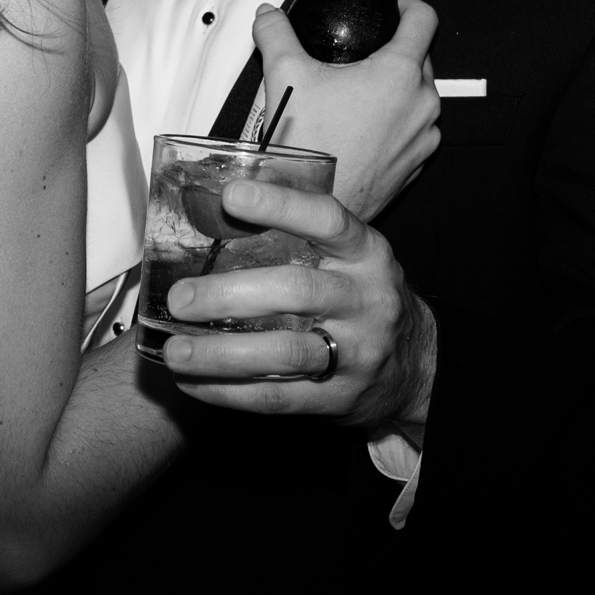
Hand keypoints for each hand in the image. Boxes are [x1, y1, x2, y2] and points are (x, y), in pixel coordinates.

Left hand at [160, 178, 436, 431]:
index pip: (327, 220)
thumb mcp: (352, 257)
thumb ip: (301, 234)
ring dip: (221, 354)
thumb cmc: (361, 296)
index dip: (280, 205)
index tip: (230, 196)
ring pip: (285, 352)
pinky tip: (192, 382)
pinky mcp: (340, 399)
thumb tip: (219, 201)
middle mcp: (366, 299)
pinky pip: (278, 396)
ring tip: (176, 351)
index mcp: (367, 253)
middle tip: (180, 299)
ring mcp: (357, 353)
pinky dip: (229, 392)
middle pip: (296, 291)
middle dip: (230, 294)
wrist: (418, 367)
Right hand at [252, 0, 439, 221]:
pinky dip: (396, 123)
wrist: (313, 207)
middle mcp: (423, 103)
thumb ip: (276, 33)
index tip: (391, 7)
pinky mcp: (418, 164)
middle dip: (395, 50)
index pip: (424, 19)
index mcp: (400, 73)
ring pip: (420, 96)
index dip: (408, 4)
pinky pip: (415, 131)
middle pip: (422, 57)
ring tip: (358, 96)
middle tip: (359, 56)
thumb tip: (267, 13)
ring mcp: (424, 136)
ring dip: (397, 89)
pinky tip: (363, 128)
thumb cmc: (307, 146)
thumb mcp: (284, 76)